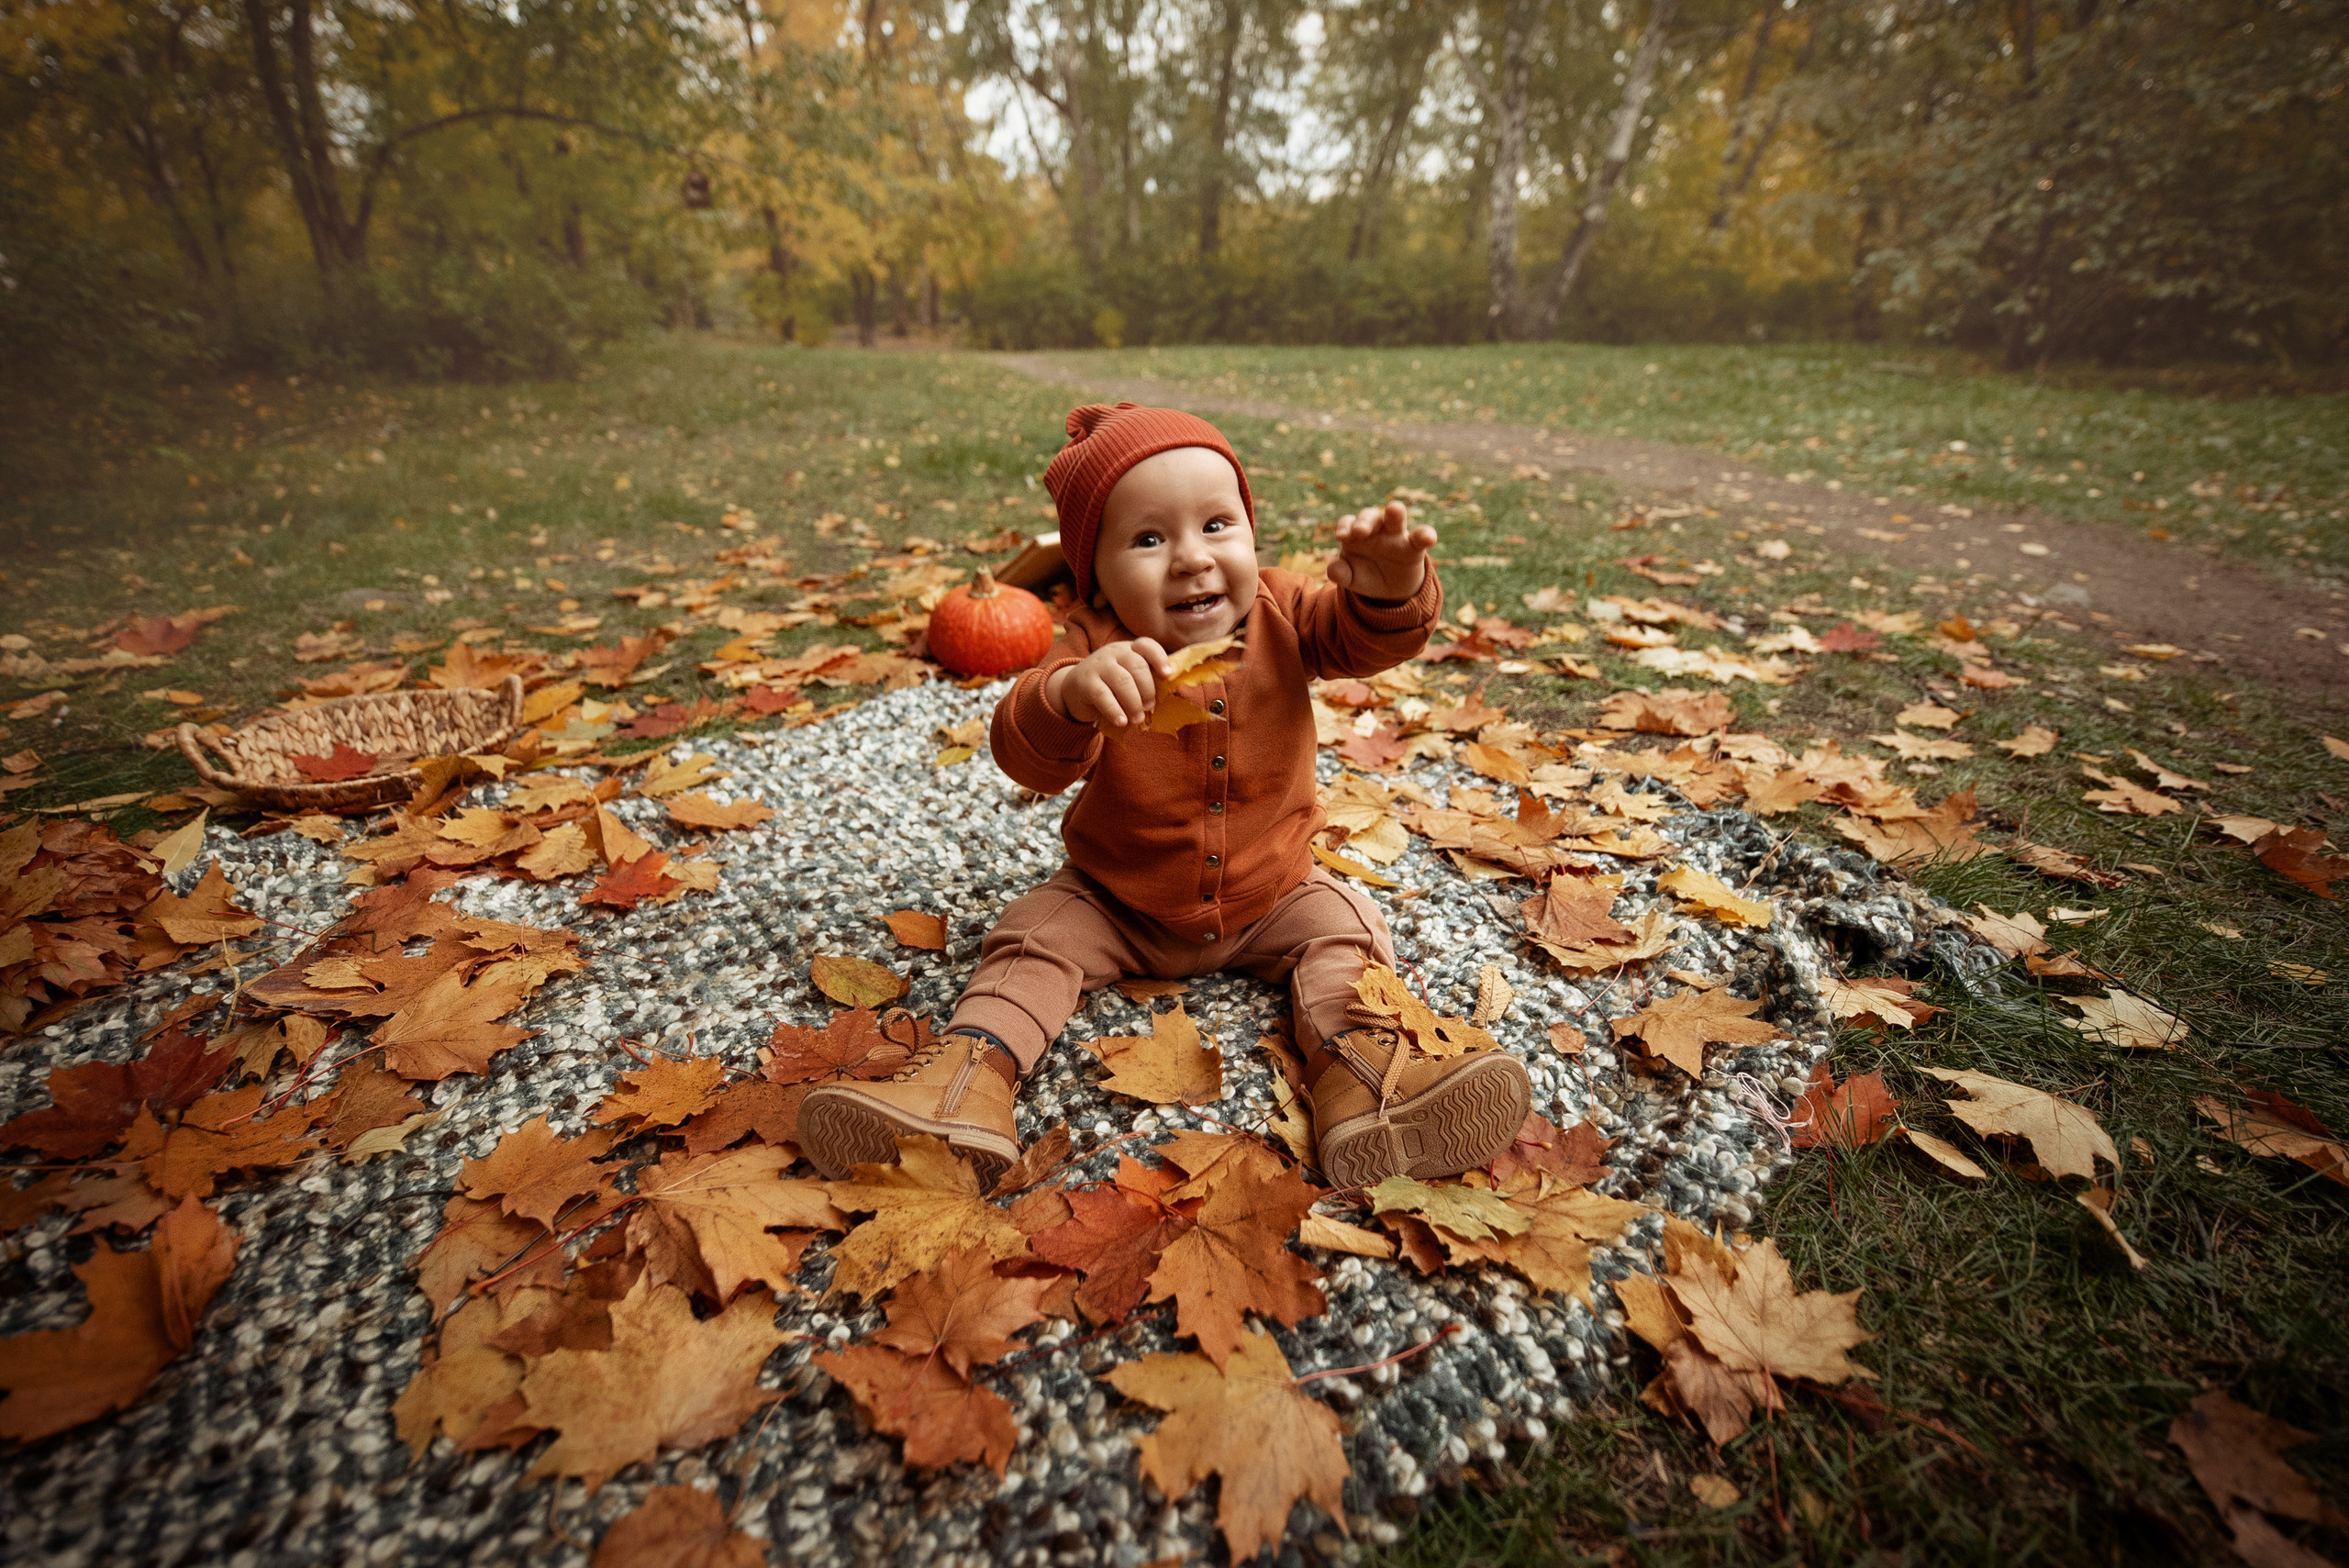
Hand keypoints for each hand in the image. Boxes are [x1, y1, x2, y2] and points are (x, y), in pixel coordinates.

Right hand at [1046, 638, 1172, 730]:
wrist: (1073, 688)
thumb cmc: (1110, 685)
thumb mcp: (1128, 677)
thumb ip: (1147, 681)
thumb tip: (1174, 695)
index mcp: (1129, 649)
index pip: (1147, 645)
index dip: (1159, 659)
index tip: (1168, 676)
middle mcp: (1114, 652)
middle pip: (1137, 666)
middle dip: (1147, 689)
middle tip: (1150, 707)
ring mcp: (1098, 665)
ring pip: (1122, 681)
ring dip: (1134, 703)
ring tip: (1137, 719)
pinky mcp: (1085, 682)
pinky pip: (1102, 696)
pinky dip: (1115, 710)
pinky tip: (1121, 722)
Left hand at [1329, 501, 1436, 599]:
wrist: (1390, 590)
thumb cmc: (1366, 576)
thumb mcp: (1351, 579)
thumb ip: (1341, 574)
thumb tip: (1332, 570)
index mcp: (1356, 535)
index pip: (1348, 523)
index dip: (1345, 526)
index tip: (1342, 537)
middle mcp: (1376, 530)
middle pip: (1370, 516)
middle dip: (1365, 520)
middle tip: (1360, 531)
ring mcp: (1396, 535)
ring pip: (1395, 519)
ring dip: (1395, 513)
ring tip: (1394, 509)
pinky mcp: (1414, 547)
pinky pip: (1420, 537)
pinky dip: (1426, 535)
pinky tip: (1430, 538)